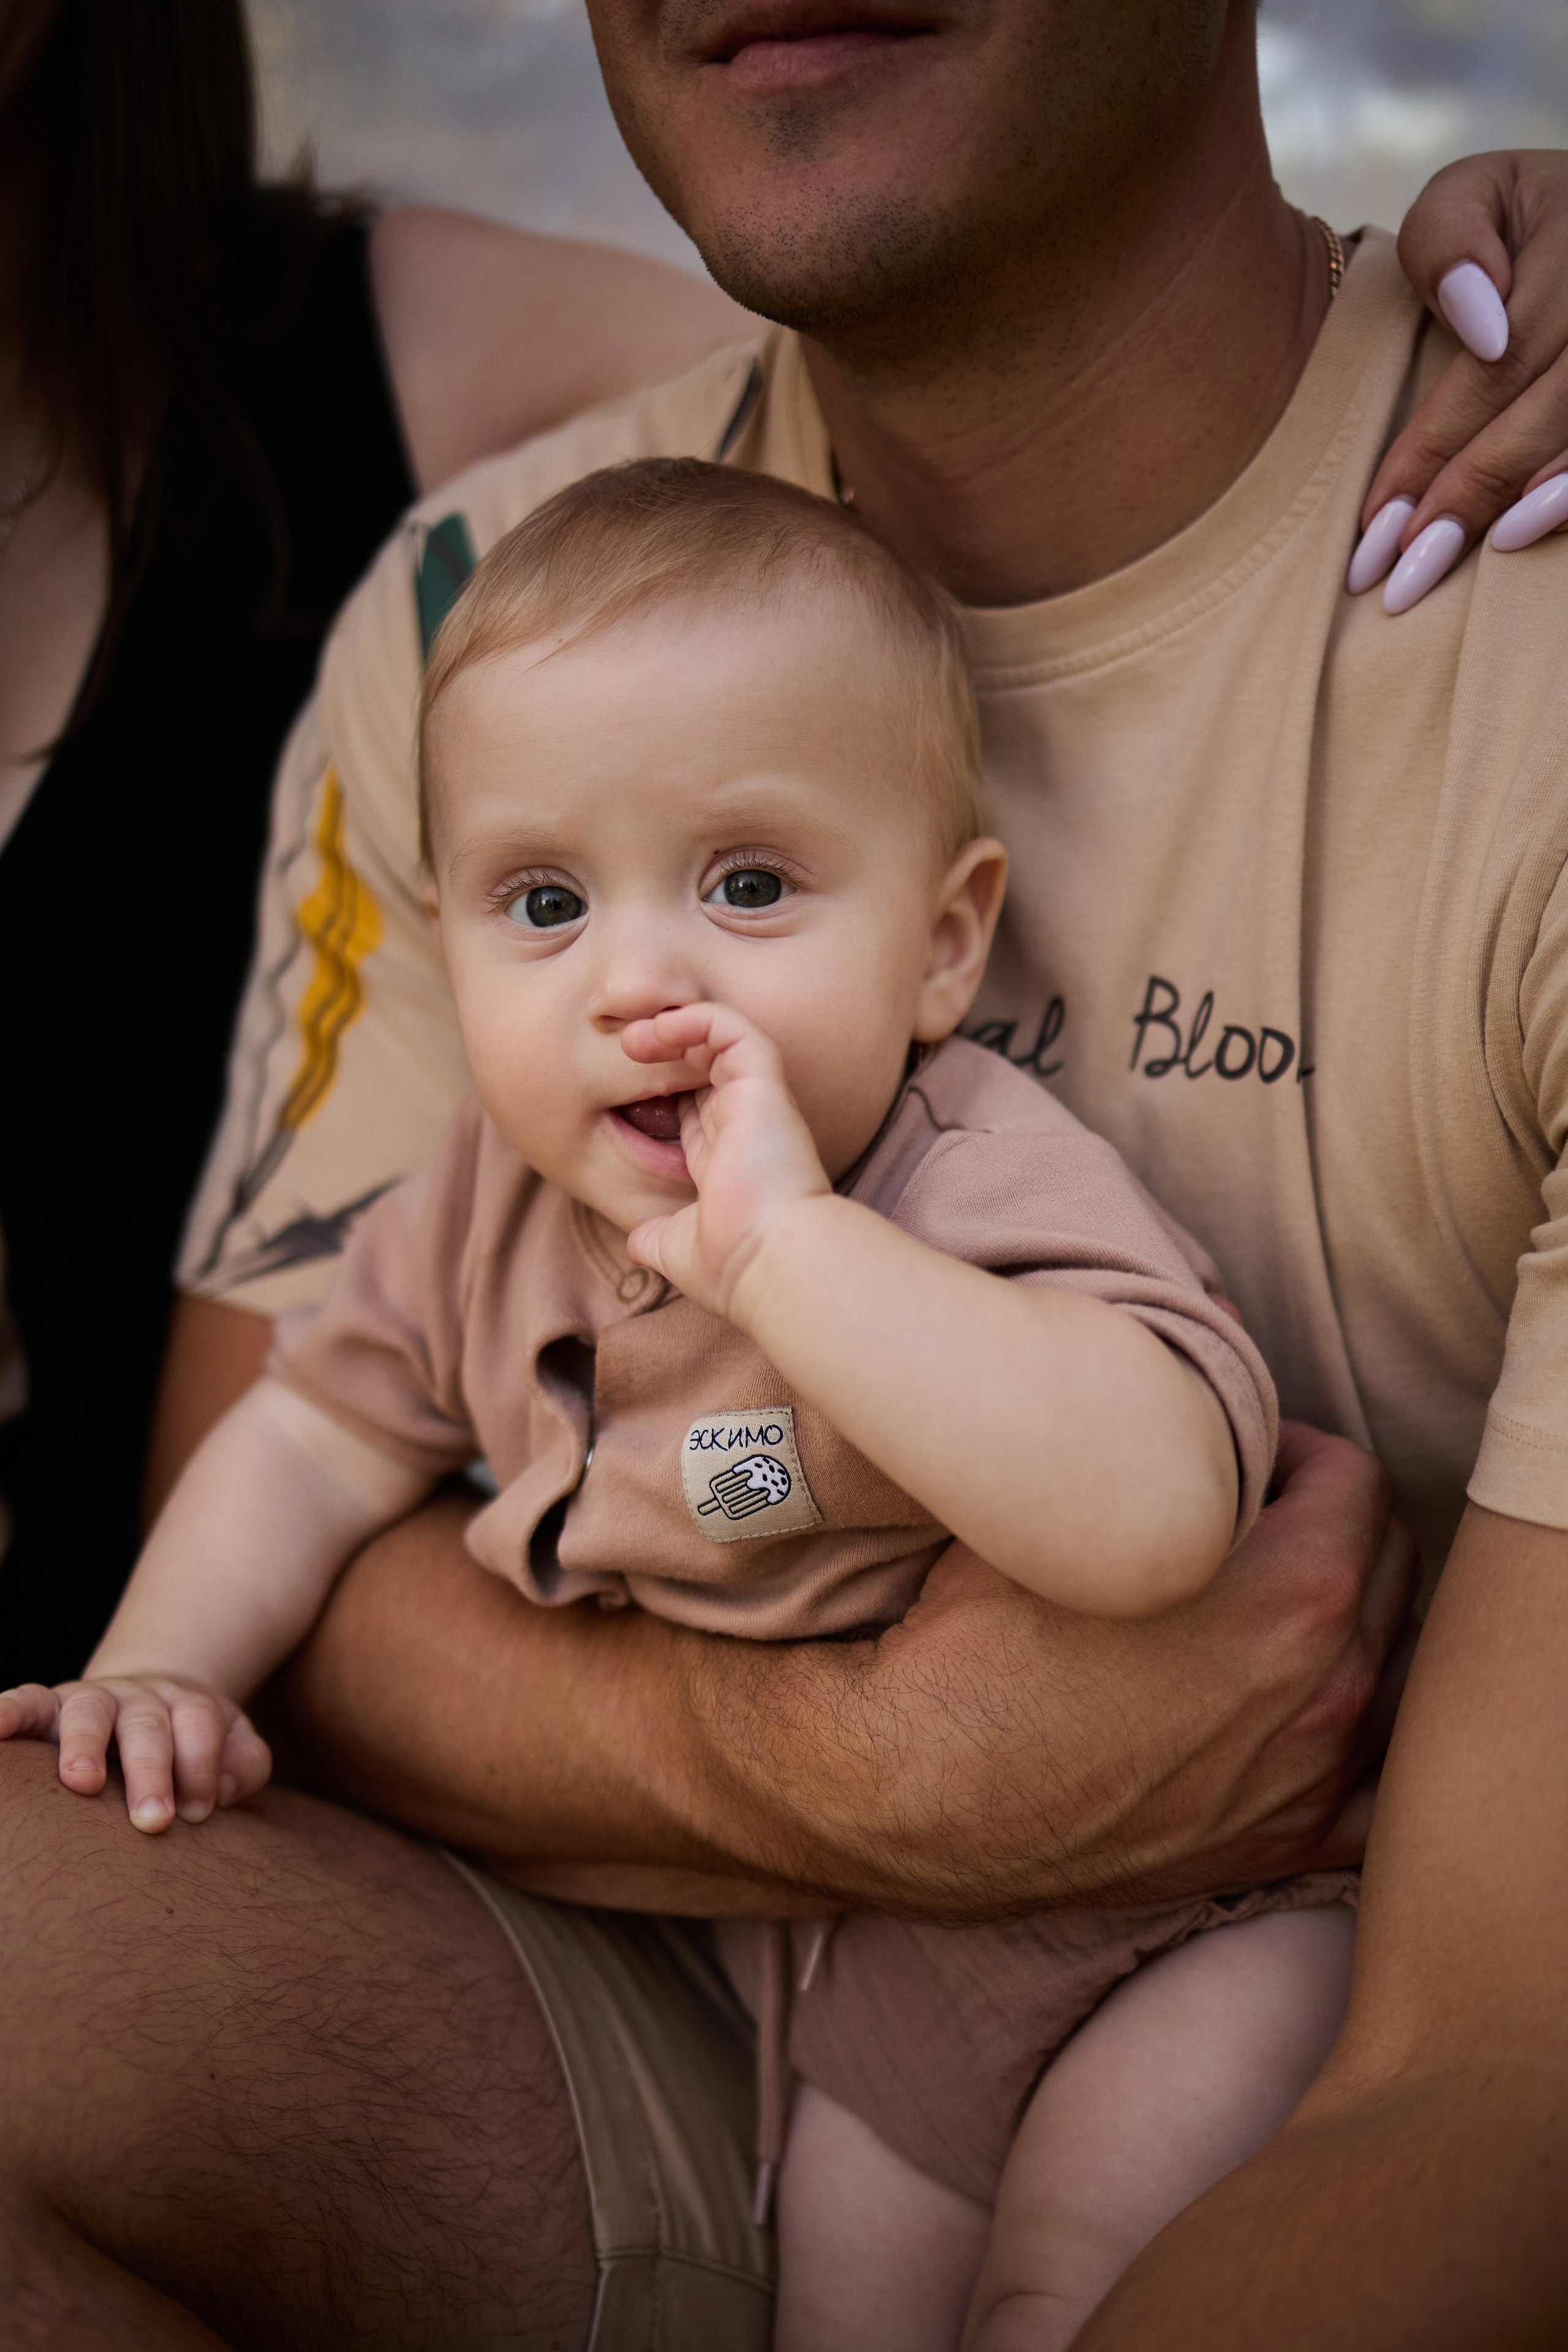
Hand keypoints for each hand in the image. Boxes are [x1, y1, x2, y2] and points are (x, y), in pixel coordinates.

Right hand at [0, 1673, 271, 1832]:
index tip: (197, 1813)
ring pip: (88, 1712)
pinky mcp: (48, 1707)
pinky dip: (8, 1711)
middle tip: (154, 1819)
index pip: (199, 1727)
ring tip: (81, 1781)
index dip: (200, 1766)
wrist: (148, 1700)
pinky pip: (28, 1701)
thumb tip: (220, 1792)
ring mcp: (90, 1699)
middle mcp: (137, 1697)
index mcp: (185, 1705)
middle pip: (146, 1725)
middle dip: (150, 1771)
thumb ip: (242, 1766)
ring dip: (84, 1744)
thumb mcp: (231, 1745)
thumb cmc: (191, 1746)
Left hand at [621, 1000, 828, 1319]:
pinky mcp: (763, 1083)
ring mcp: (756, 1101)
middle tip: (621, 1047)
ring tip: (632, 1037)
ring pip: (719, 1036)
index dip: (658, 1089)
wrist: (769, 1259)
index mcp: (724, 1159)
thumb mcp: (675, 1249)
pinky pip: (731, 1028)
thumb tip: (637, 1245)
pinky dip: (695, 1018)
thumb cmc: (730, 1262)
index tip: (616, 1088)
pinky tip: (658, 1029)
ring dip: (673, 1025)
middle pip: (703, 1065)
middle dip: (663, 1048)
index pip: (692, 1107)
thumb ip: (655, 1239)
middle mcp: (743, 1124)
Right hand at [860, 1419, 1417, 1910]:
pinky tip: (1305, 1709)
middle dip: (1325, 1527)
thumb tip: (1201, 1365)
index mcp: (1298, 1595)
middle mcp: (1329, 1691)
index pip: (1355, 1478)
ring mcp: (1313, 1778)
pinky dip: (1359, 1741)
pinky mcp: (1281, 1844)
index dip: (1290, 1451)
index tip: (1234, 1460)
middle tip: (1246, 1521)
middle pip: (1385, 1564)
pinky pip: (1378, 1789)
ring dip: (1348, 1621)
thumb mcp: (1063, 1509)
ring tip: (1268, 1605)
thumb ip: (1159, 1438)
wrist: (915, 1790)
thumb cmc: (974, 1644)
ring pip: (1393, 1664)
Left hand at [1355, 151, 1567, 609]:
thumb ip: (1448, 239)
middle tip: (1398, 574)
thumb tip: (1481, 324)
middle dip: (1466, 493)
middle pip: (1546, 408)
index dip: (1437, 443)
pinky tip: (1520, 536)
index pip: (1501, 362)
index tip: (1376, 519)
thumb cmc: (1513, 220)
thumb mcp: (1471, 195)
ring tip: (1441, 571)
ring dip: (1520, 510)